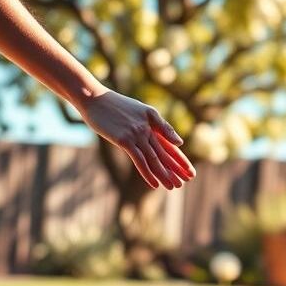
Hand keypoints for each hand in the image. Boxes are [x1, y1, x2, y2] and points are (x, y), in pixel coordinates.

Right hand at [78, 90, 195, 189]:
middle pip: (165, 154)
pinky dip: (147, 173)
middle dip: (176, 169)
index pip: (170, 146)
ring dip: (164, 174)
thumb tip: (180, 142)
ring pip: (154, 159)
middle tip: (186, 182)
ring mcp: (136, 135)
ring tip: (173, 187)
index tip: (191, 172)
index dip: (181, 160)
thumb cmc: (116, 105)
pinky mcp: (124, 140)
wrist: (94, 98)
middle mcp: (147, 130)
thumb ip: (161, 126)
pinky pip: (139, 160)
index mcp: (152, 124)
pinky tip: (155, 184)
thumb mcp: (142, 112)